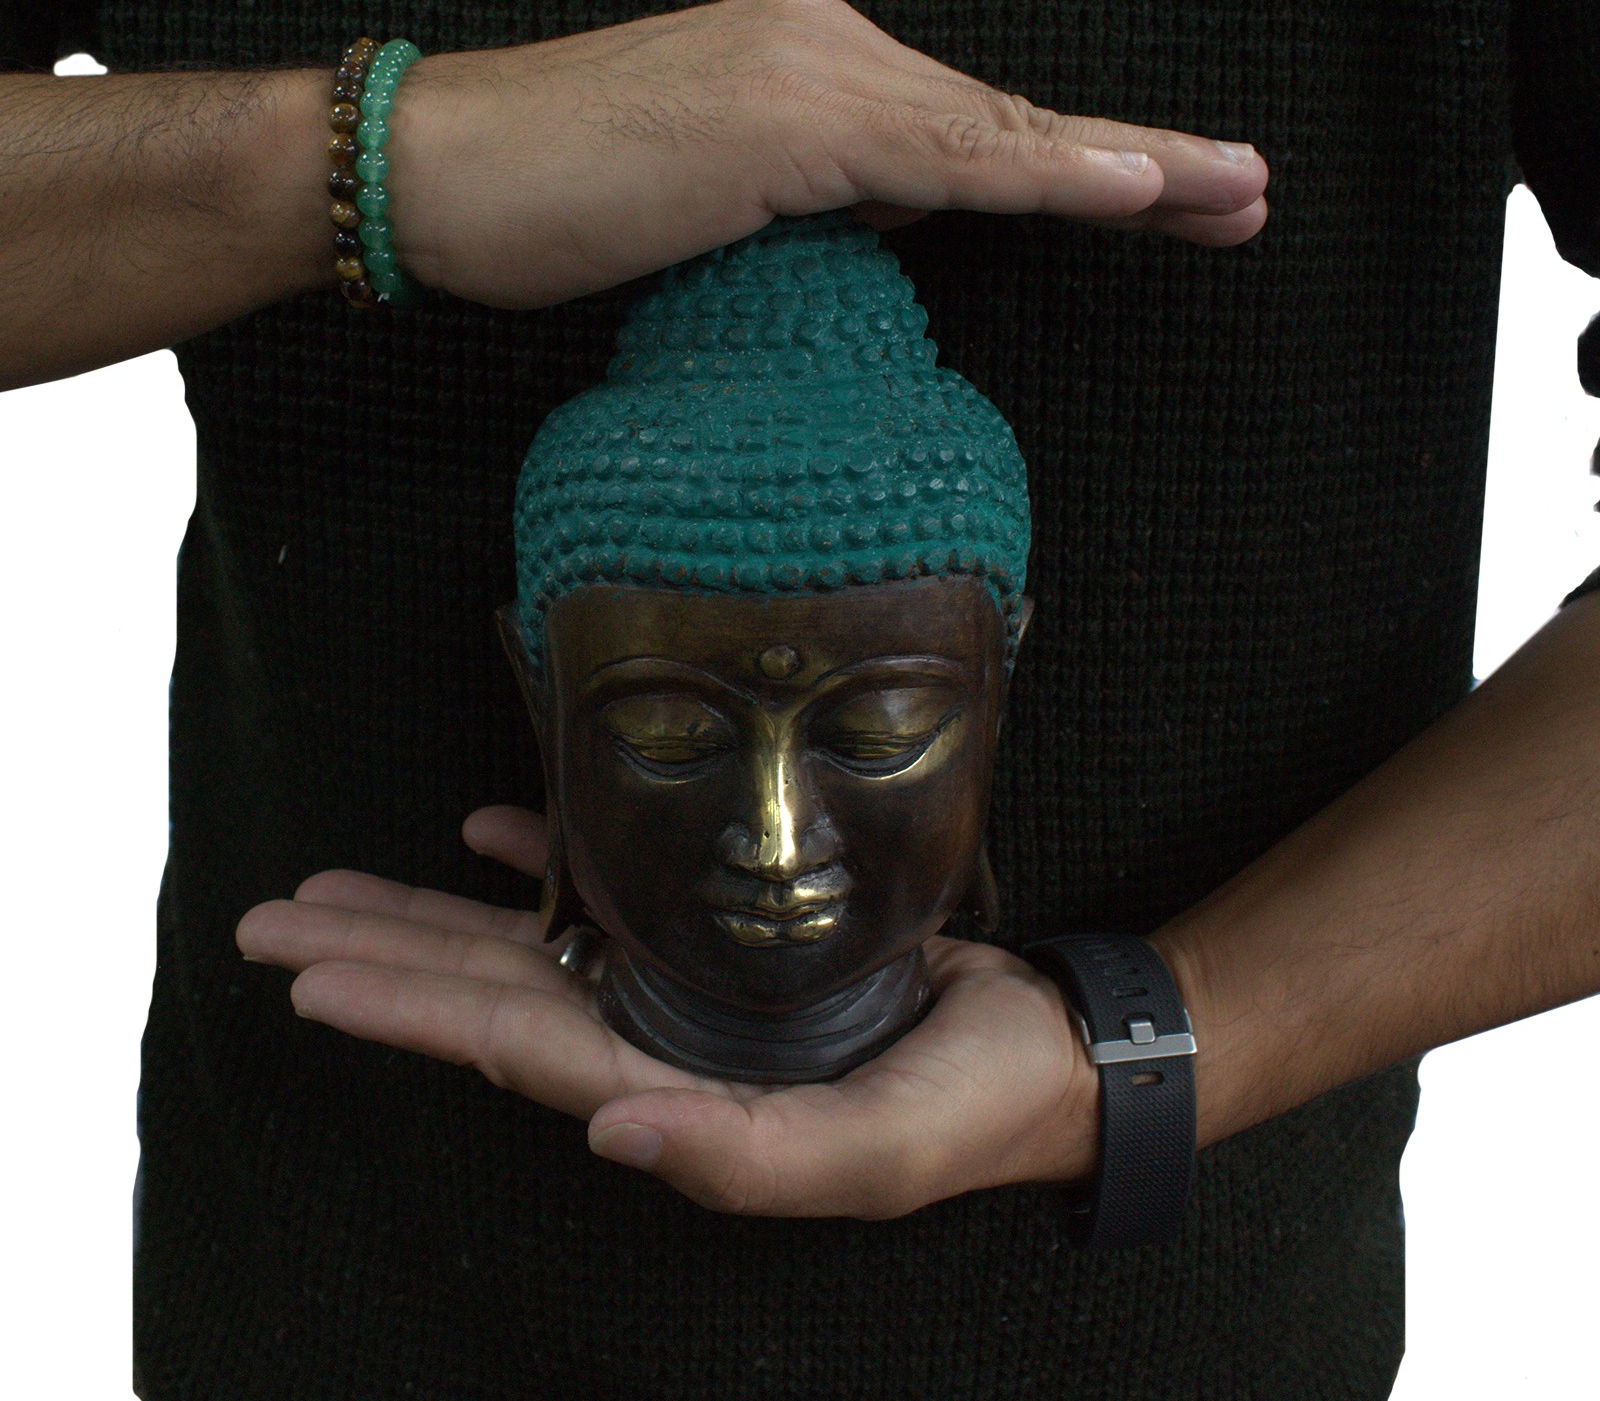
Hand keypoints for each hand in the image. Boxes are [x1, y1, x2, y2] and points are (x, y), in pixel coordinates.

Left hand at [234, 805, 1098, 1218]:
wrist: (1050, 1048)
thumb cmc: (969, 1106)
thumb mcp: (870, 1153)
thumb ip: (743, 1157)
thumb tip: (605, 1133)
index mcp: (672, 1093)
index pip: (512, 1045)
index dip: (407, 1011)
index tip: (309, 974)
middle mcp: (657, 1040)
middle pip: (489, 992)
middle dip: (380, 957)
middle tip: (271, 922)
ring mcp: (685, 987)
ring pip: (528, 944)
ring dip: (432, 914)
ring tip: (337, 890)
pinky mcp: (727, 936)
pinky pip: (610, 894)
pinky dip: (542, 864)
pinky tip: (486, 833)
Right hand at [388, 0, 1268, 307]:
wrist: (431, 168)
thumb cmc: (554, 198)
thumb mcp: (718, 212)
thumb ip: (817, 204)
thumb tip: (897, 221)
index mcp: (815, 75)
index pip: (977, 132)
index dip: (1080, 168)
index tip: (1171, 201)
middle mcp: (828, 50)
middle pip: (1011, 120)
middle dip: (1138, 161)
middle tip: (1244, 191)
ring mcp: (810, 76)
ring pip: (998, 131)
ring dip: (1127, 164)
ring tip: (1232, 192)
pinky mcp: (783, 120)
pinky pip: (940, 156)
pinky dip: (1042, 172)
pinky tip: (1133, 187)